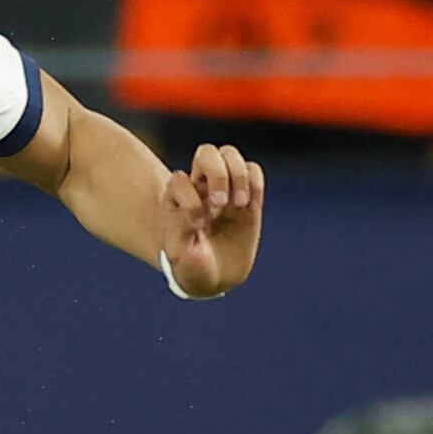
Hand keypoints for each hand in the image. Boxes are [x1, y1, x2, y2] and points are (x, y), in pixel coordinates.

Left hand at [157, 144, 263, 296]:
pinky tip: (250, 208)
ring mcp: (226, 190)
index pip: (181, 178)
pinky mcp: (249, 200)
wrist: (211, 280)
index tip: (198, 223)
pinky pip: (255, 172)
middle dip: (217, 174)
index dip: (189, 197)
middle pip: (208, 152)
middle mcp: (201, 187)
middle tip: (220, 205)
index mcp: (179, 196)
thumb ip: (180, 226)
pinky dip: (255, 183)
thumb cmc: (188, 265)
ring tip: (240, 205)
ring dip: (238, 176)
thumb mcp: (177, 253)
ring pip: (231, 155)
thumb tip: (199, 206)